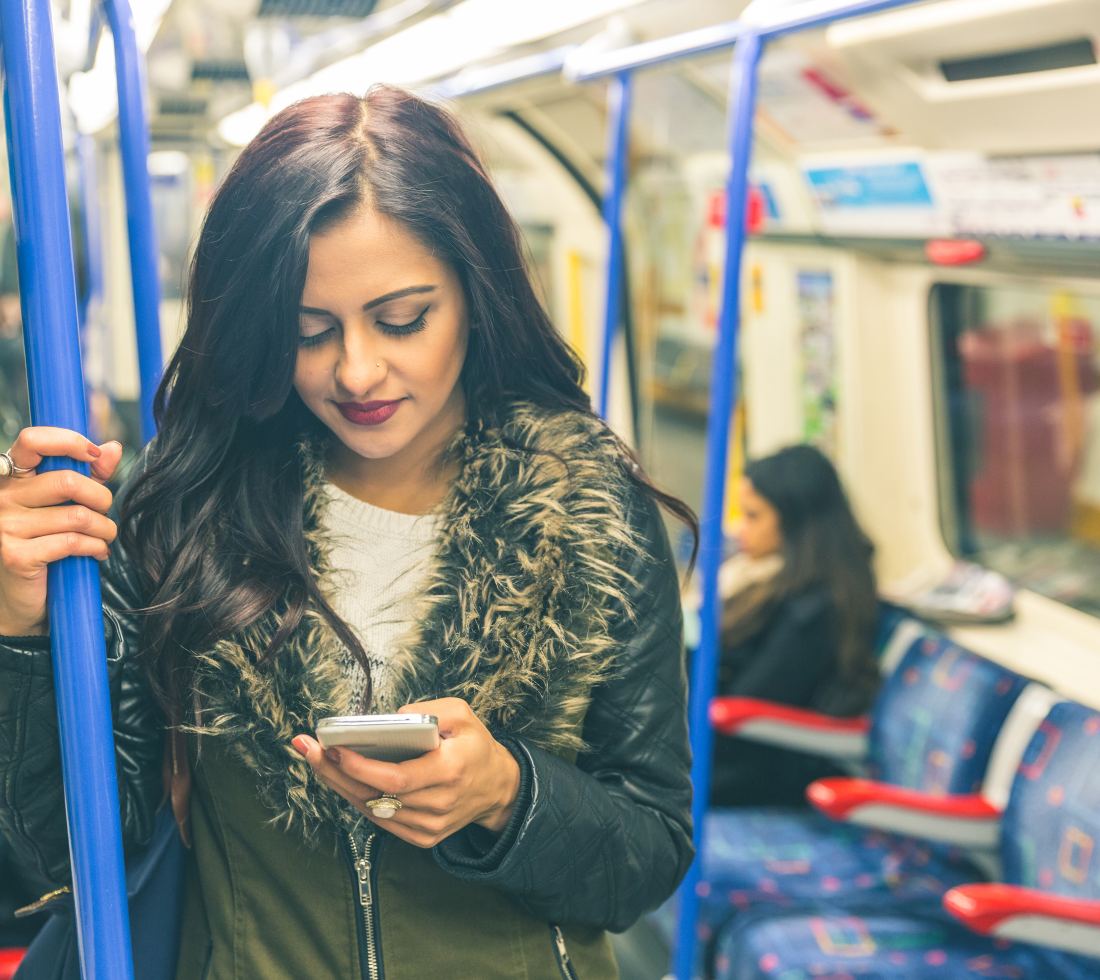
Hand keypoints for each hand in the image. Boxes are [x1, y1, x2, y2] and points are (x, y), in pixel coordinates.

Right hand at [0, 428, 122, 635]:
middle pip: (68, 481)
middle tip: (104, 513)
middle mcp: (1, 498)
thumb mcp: (66, 503)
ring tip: (105, 536)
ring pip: (78, 515)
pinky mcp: (15, 555)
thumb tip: (112, 447)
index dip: (69, 441)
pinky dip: (96, 547)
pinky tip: (97, 552)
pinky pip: (73, 542)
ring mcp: (4, 527)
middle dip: (102, 498)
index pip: (32, 440)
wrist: (20, 598)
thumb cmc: (44, 544)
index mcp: (9, 478)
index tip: (95, 456)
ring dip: (105, 528)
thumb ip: (88, 475)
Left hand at [293, 698, 520, 848]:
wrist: (497, 787)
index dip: (362, 767)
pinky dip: (357, 799)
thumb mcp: (463, 714)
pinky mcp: (423, 837)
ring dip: (340, 785)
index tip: (335, 749)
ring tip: (316, 759)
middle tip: (309, 749)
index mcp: (451, 770)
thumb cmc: (475, 745)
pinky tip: (339, 779)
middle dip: (336, 772)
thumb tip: (390, 720)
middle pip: (376, 794)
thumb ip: (430, 710)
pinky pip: (381, 820)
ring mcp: (430, 826)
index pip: (398, 777)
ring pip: (373, 809)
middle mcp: (439, 803)